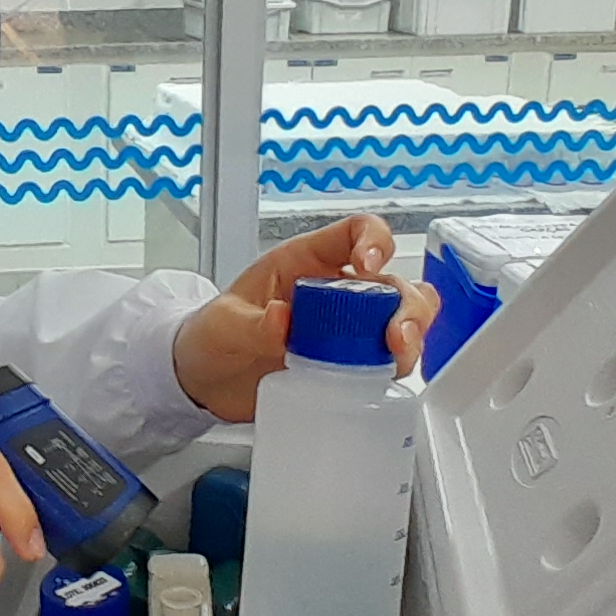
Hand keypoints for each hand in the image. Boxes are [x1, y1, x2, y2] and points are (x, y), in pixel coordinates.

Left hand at [170, 214, 440, 422]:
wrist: (204, 382)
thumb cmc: (212, 337)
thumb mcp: (222, 325)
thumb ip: (250, 324)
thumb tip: (282, 319)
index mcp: (305, 262)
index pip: (355, 233)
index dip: (374, 241)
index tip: (368, 265)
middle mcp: (335, 292)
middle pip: (394, 282)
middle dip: (406, 305)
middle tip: (394, 335)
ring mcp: (346, 331)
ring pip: (403, 320)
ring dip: (411, 337)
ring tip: (396, 359)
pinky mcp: (349, 366)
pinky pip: (388, 361)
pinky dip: (395, 369)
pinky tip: (380, 382)